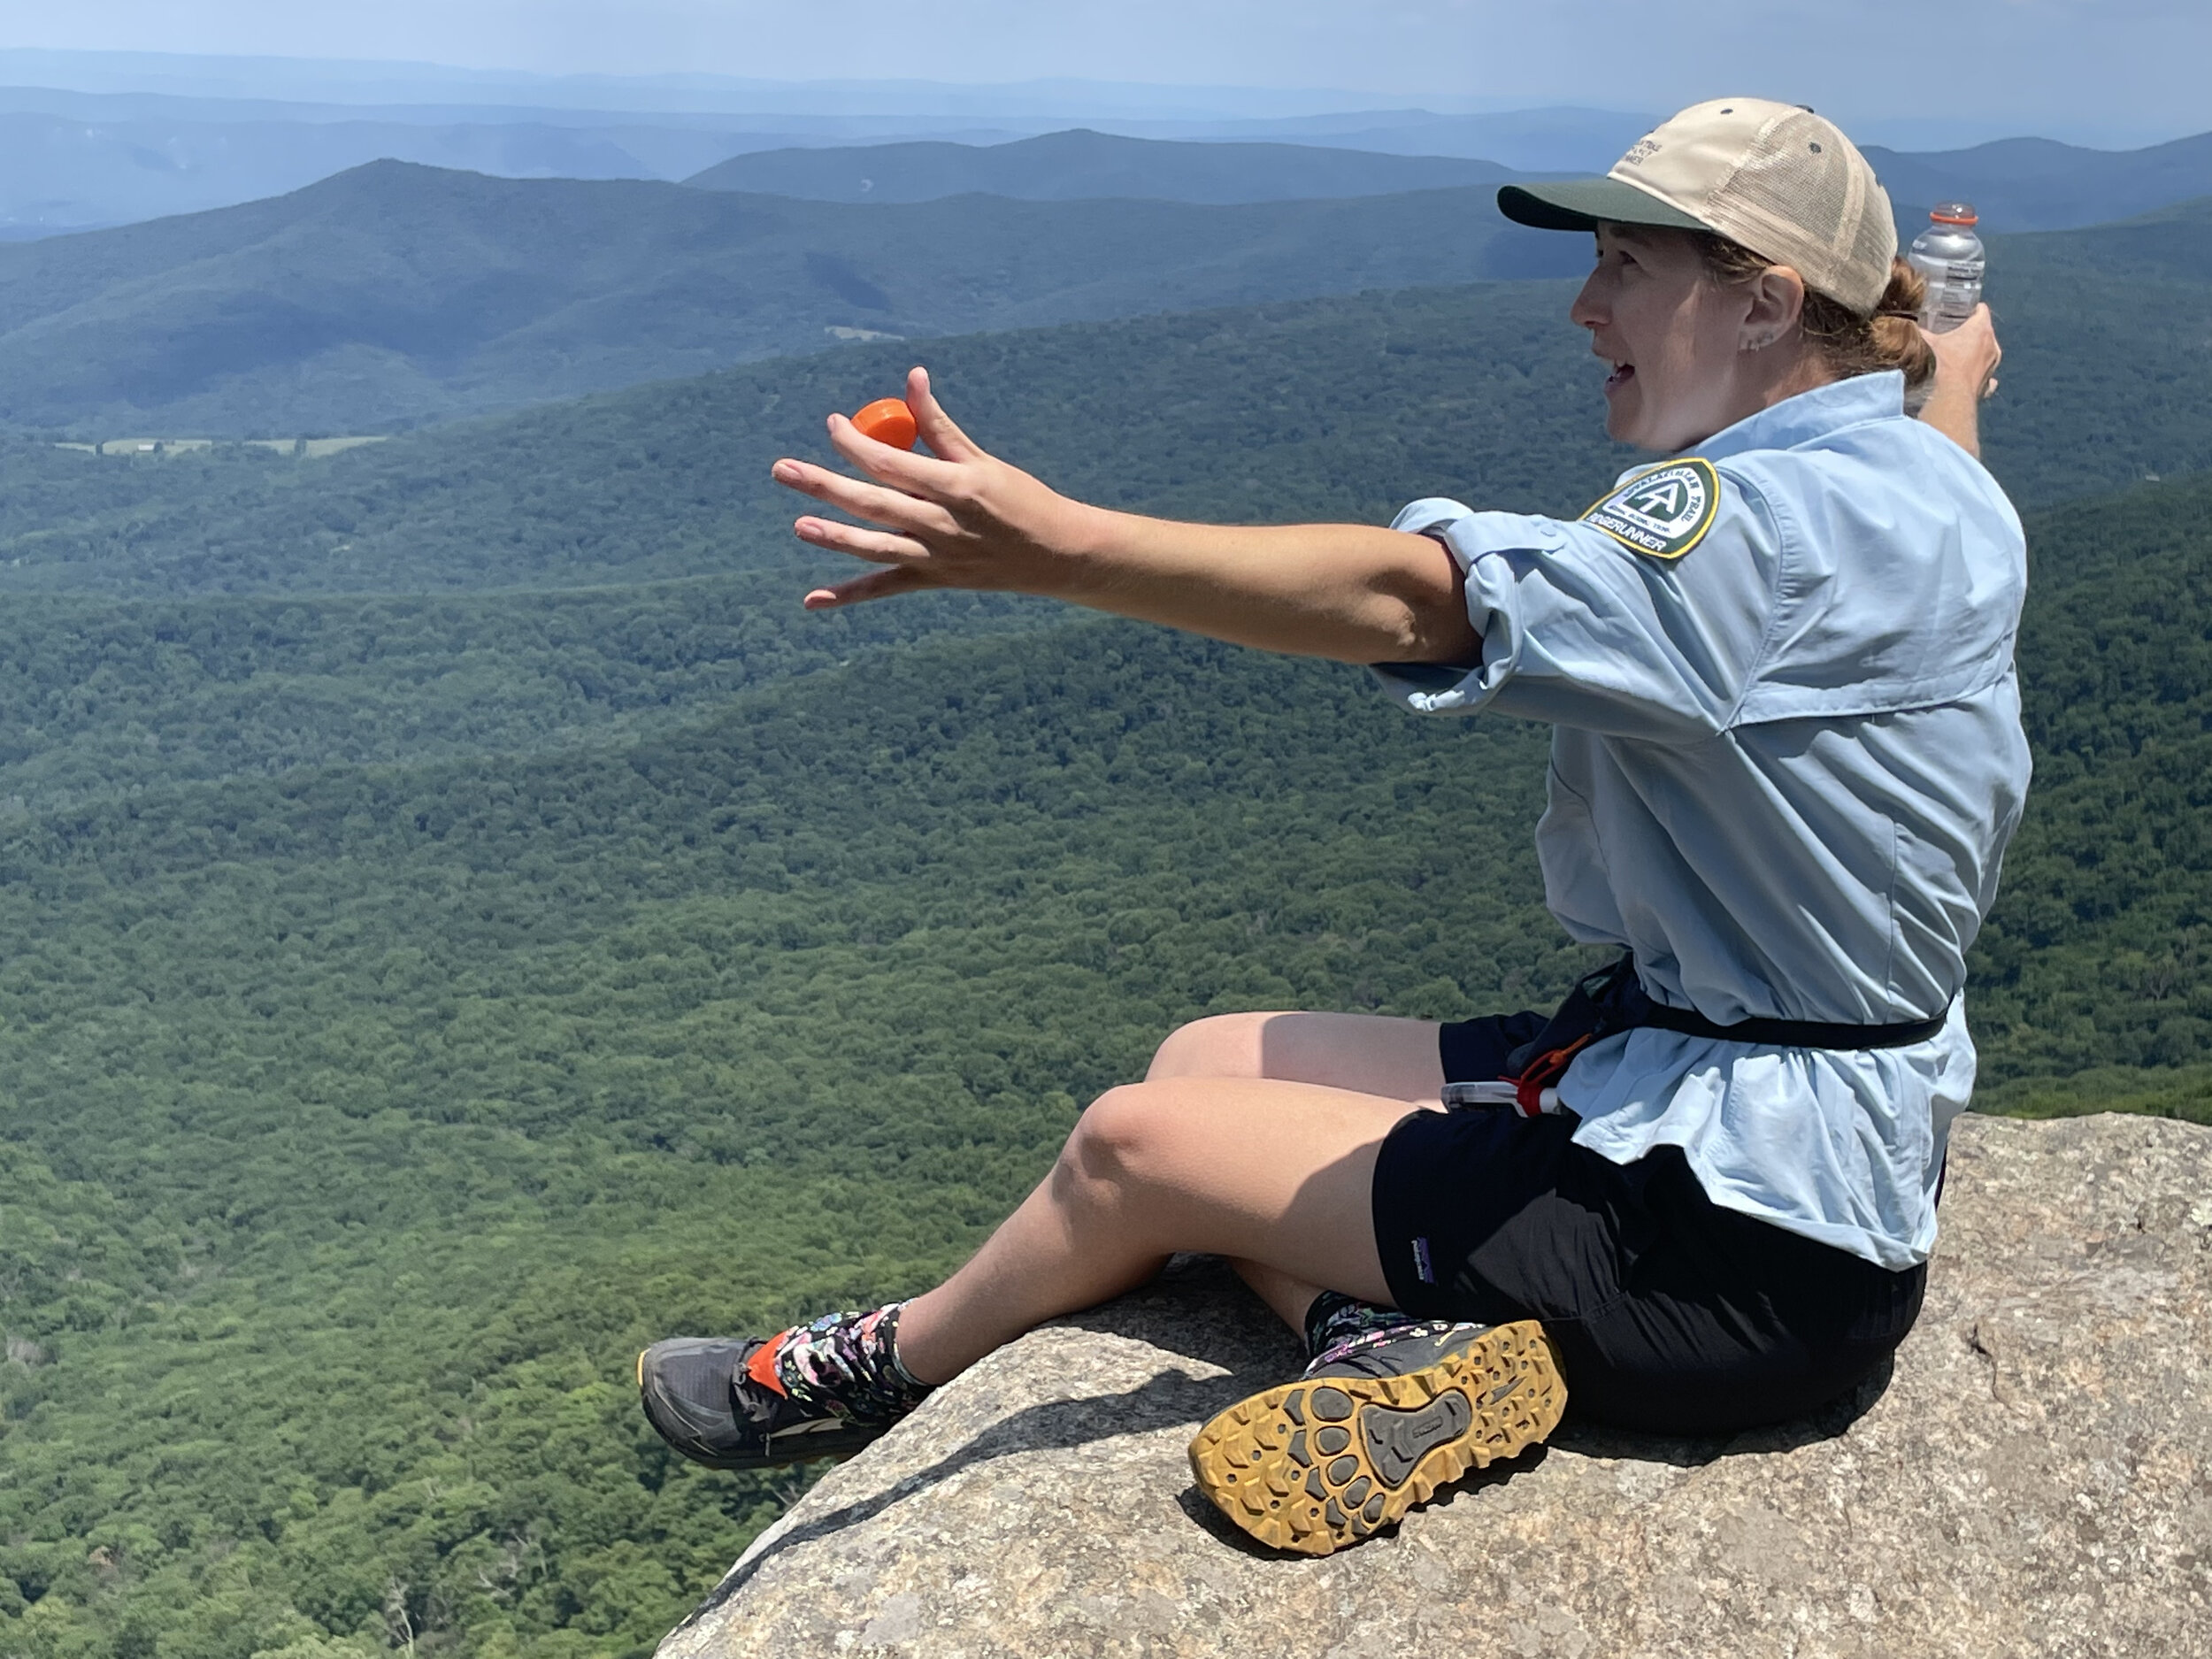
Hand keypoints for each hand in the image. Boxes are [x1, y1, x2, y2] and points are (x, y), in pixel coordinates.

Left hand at [771, 367, 1098, 608]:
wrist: (1055, 555)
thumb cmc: (1019, 498)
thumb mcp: (980, 459)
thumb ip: (937, 424)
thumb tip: (912, 377)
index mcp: (955, 485)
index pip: (892, 462)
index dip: (856, 443)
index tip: (832, 425)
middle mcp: (942, 523)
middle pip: (874, 503)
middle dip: (826, 486)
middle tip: (783, 470)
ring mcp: (936, 557)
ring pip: (876, 547)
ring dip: (835, 537)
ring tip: (799, 525)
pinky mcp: (934, 580)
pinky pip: (886, 588)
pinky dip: (850, 596)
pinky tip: (813, 601)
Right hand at [1921, 304, 2000, 400]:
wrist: (1952, 393)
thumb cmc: (1944, 362)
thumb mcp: (1929, 343)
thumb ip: (1922, 333)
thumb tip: (1911, 327)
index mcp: (1980, 328)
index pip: (1982, 309)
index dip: (1973, 309)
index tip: (1964, 312)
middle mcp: (1992, 343)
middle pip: (1985, 330)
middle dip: (1974, 331)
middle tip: (1957, 334)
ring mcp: (1993, 362)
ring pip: (1988, 350)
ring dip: (1978, 351)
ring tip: (1962, 355)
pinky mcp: (1990, 380)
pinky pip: (1987, 372)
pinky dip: (1980, 372)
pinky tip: (1971, 375)